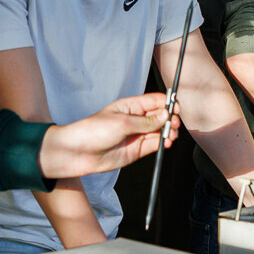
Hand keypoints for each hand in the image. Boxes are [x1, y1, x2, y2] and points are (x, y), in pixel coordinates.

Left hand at [38, 93, 179, 178]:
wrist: (78, 153)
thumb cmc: (93, 131)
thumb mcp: (122, 122)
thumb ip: (146, 121)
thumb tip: (165, 116)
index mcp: (130, 106)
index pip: (155, 101)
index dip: (167, 103)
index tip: (175, 108)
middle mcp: (135, 119)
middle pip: (160, 116)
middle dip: (170, 119)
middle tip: (174, 124)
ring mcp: (136, 134)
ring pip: (160, 131)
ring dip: (168, 132)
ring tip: (170, 136)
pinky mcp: (136, 149)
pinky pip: (154, 144)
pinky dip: (163, 143)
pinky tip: (165, 142)